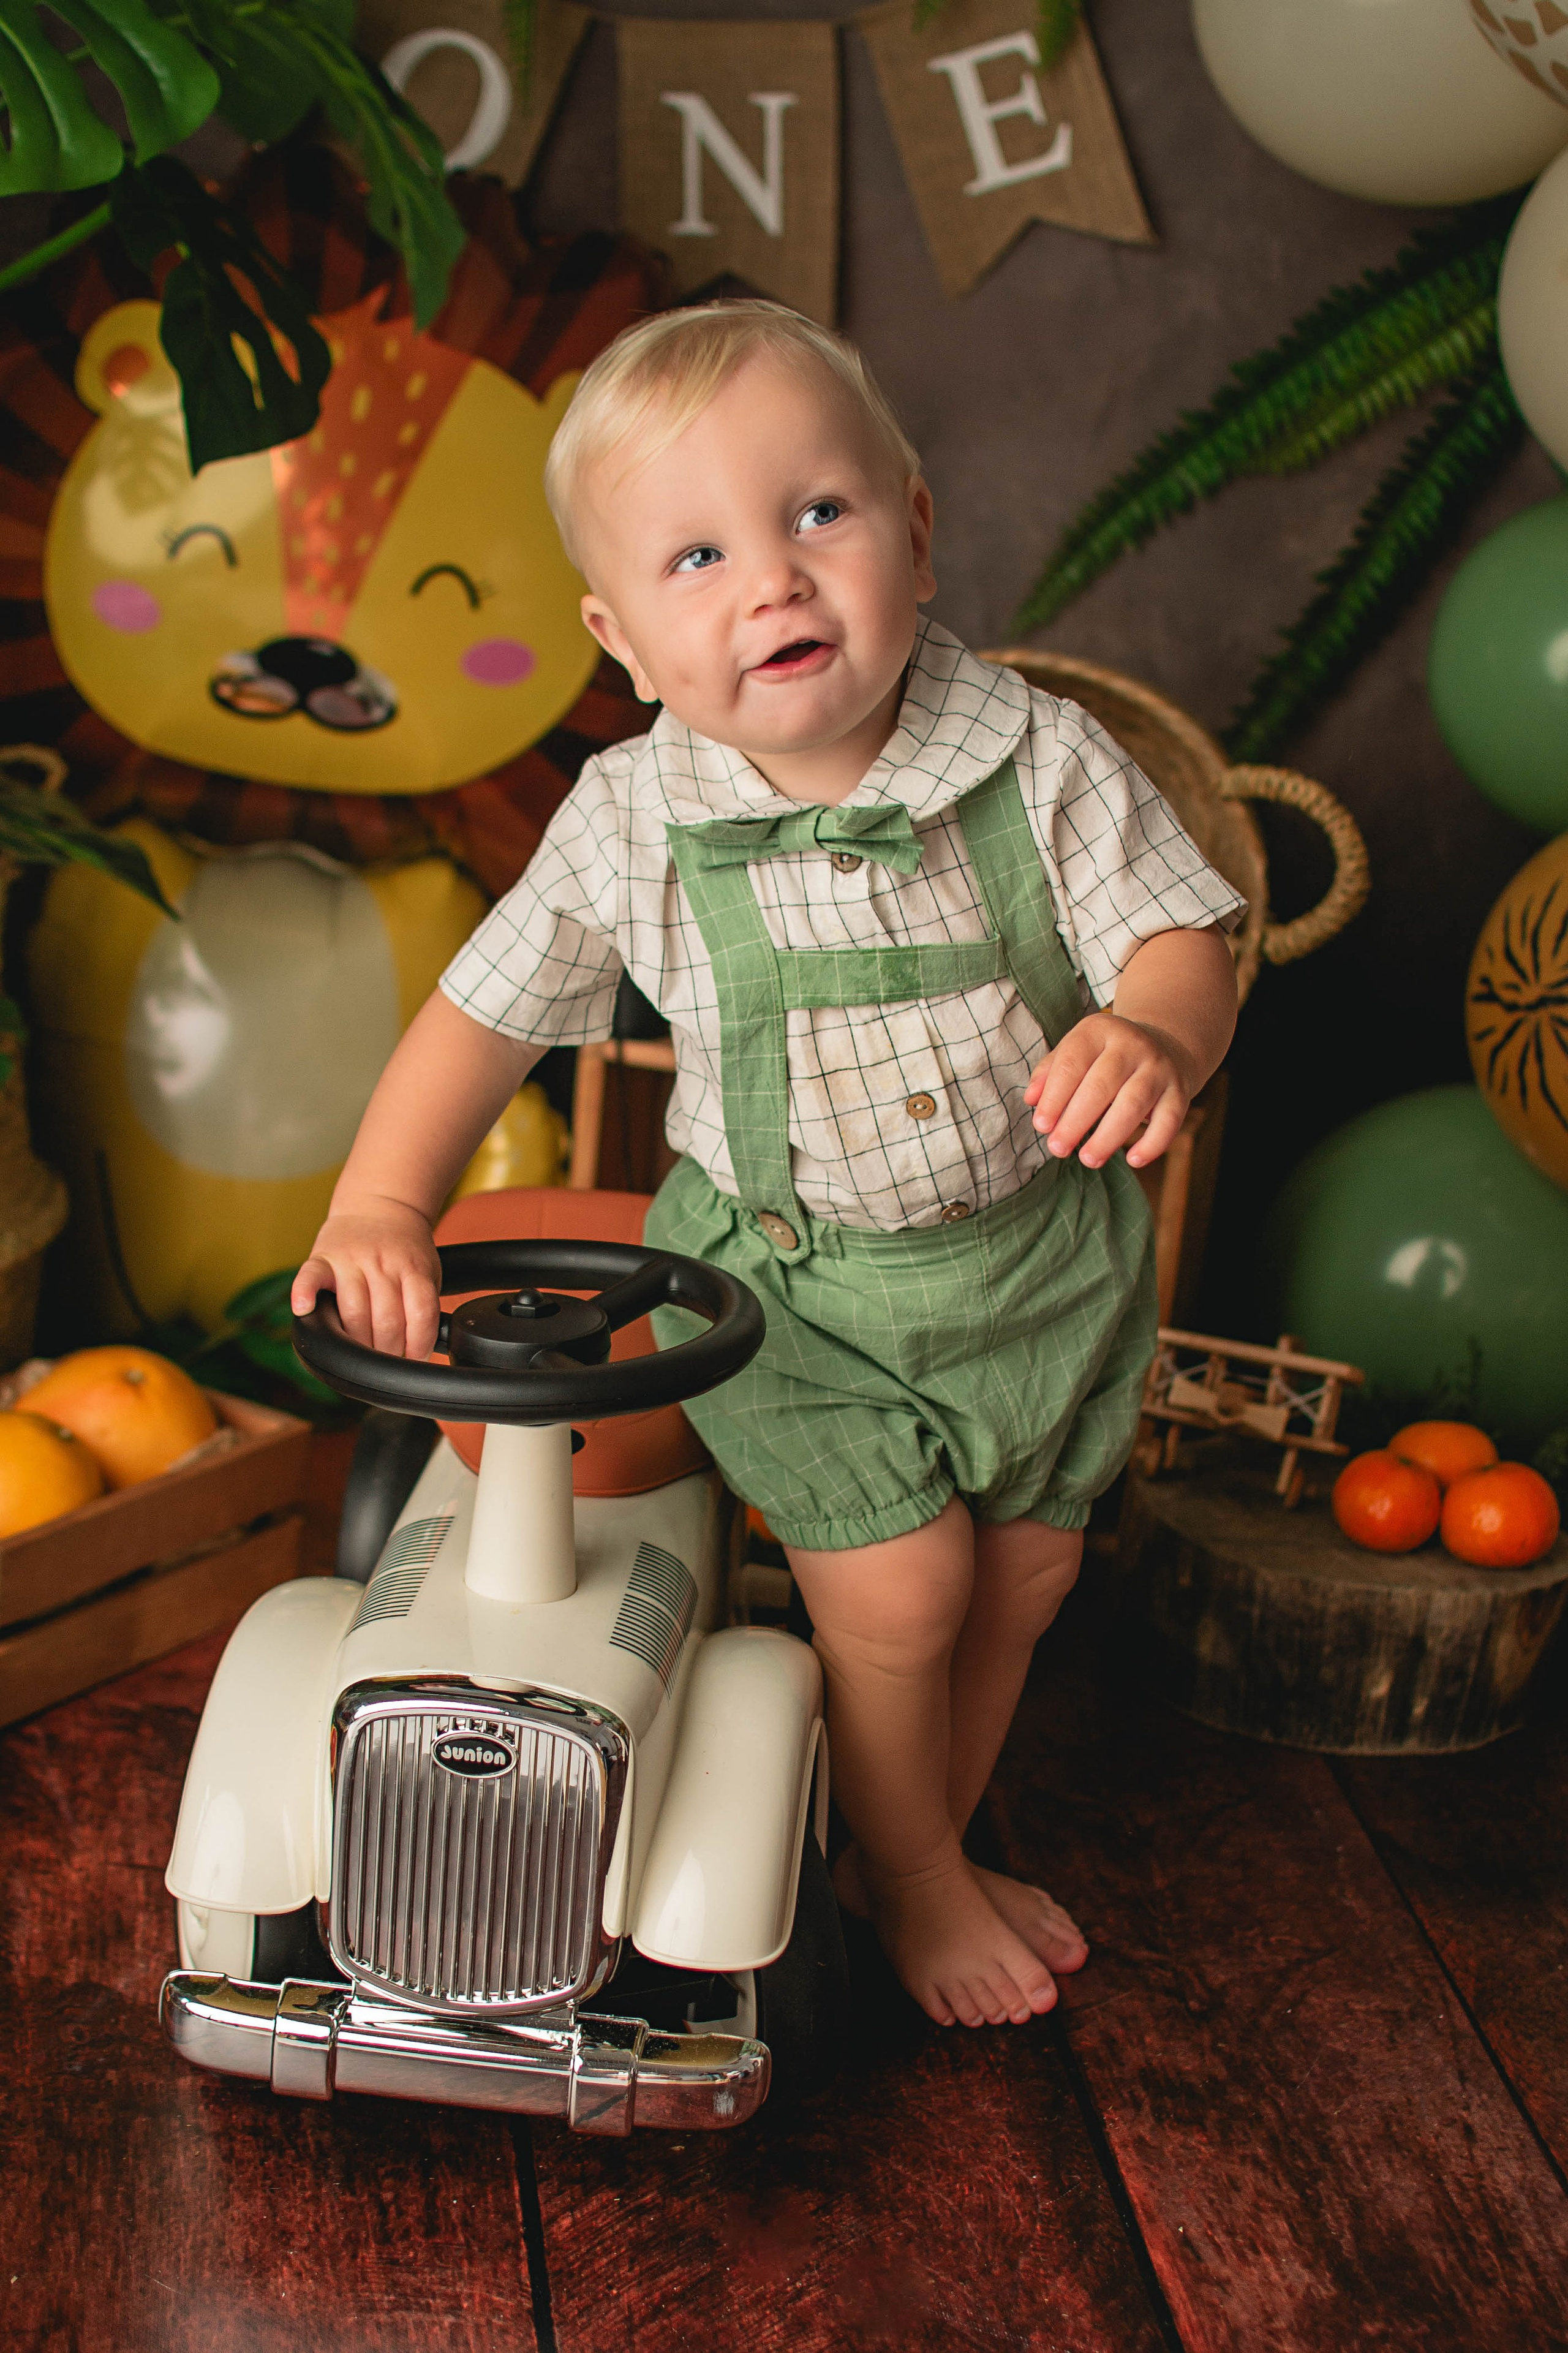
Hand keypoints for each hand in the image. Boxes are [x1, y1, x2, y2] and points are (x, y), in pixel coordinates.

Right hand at [291, 1199, 441, 1357]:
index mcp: (413, 1268)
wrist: (381, 1206)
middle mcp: (382, 1263)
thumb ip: (424, 1306)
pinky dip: (303, 1293)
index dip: (418, 1346)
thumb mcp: (427, 1271)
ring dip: (359, 1344)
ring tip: (363, 1356)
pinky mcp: (322, 1257)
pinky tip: (304, 1310)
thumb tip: (419, 1354)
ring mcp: (350, 1259)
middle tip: (387, 1361)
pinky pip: (310, 1276)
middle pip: (386, 1321)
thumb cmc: (404, 1251)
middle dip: (387, 1351)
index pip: (420, 1315)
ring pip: (354, 1312)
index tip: (414, 1360)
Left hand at [1024, 1015, 1194, 1171]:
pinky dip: (1153, 1143)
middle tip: (1058, 1149)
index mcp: (1099, 1030)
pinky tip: (1133, 1160)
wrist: (1165, 1045)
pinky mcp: (1179, 1092)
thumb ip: (1050, 1072)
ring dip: (1109, 1136)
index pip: (1072, 1062)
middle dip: (1076, 1121)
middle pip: (1101, 1085)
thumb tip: (1031, 1099)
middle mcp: (1132, 1045)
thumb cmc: (1105, 1057)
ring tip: (1088, 1160)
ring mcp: (1159, 1068)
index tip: (1041, 1126)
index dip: (1054, 1096)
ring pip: (1134, 1104)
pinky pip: (1169, 1120)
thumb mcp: (1077, 1051)